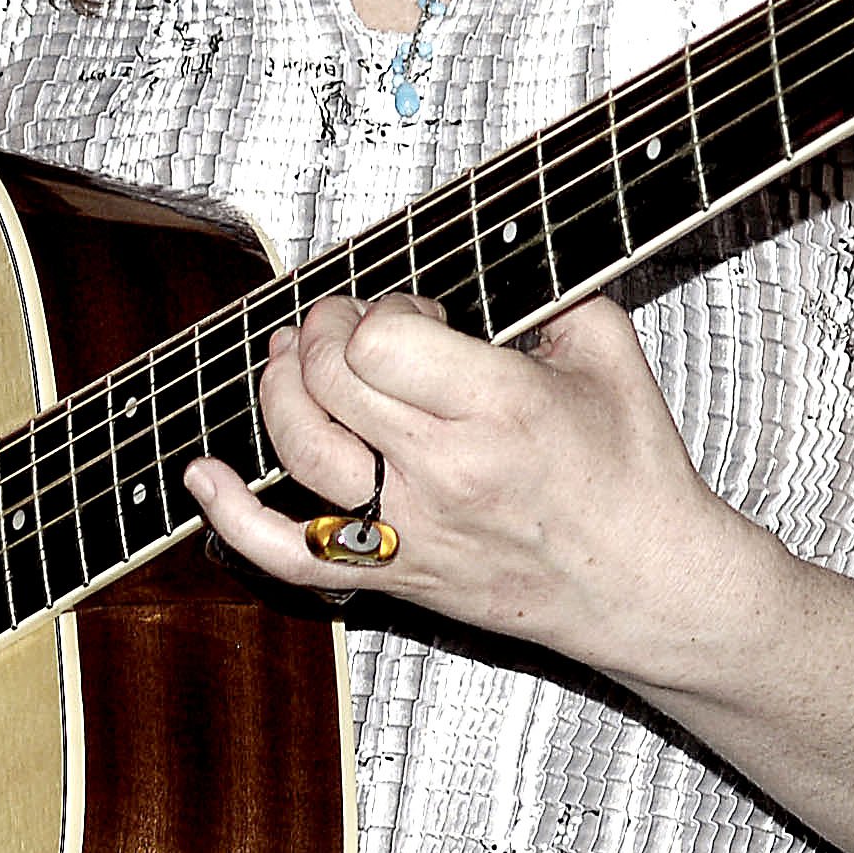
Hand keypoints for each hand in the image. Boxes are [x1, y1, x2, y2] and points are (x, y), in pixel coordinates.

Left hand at [180, 293, 743, 662]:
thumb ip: (546, 297)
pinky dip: (233, 517)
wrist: (650, 586)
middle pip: (328, 382)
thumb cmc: (635, 475)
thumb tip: (487, 267)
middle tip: (343, 324)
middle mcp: (444, 471)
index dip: (379, 312)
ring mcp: (411, 529)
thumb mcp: (609, 354)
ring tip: (288, 361)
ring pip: (298, 449)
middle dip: (321, 332)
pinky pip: (288, 558)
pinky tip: (203, 477)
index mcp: (497, 408)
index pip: (379, 342)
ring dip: (277, 388)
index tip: (410, 314)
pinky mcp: (398, 574)